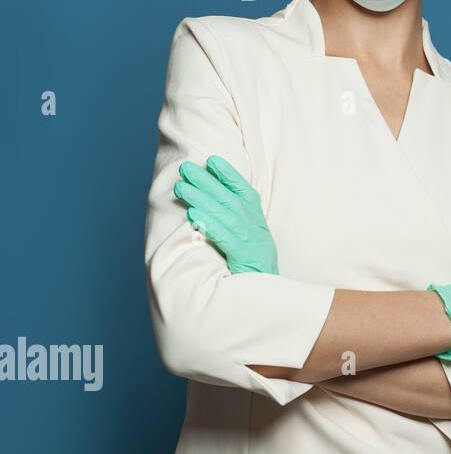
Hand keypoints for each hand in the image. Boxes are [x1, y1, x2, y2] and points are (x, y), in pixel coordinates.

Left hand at [174, 155, 278, 274]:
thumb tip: (211, 198)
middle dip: (207, 181)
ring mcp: (250, 241)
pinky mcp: (243, 257)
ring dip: (202, 198)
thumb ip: (235, 219)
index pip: (244, 191)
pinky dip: (210, 224)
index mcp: (257, 220)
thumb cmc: (253, 264)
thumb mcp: (249, 237)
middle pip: (229, 199)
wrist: (267, 293)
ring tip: (181, 188)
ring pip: (224, 214)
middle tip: (185, 168)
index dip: (228, 174)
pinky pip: (224, 237)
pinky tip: (194, 213)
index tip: (211, 160)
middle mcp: (255, 227)